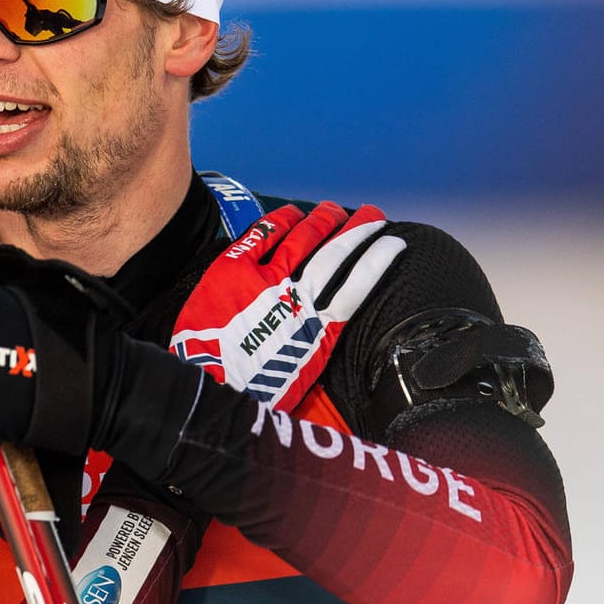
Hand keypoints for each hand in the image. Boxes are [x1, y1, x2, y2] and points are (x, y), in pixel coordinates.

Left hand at [167, 201, 405, 409]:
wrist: (208, 387)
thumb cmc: (254, 393)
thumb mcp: (301, 384)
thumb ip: (317, 355)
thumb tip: (330, 347)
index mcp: (319, 331)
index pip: (358, 285)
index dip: (378, 260)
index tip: (395, 242)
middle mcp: (298, 300)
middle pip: (336, 254)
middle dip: (358, 230)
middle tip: (372, 214)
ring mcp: (265, 281)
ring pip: (303, 239)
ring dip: (322, 221)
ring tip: (334, 210)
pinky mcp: (232, 270)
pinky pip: (261, 236)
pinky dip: (279, 221)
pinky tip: (292, 213)